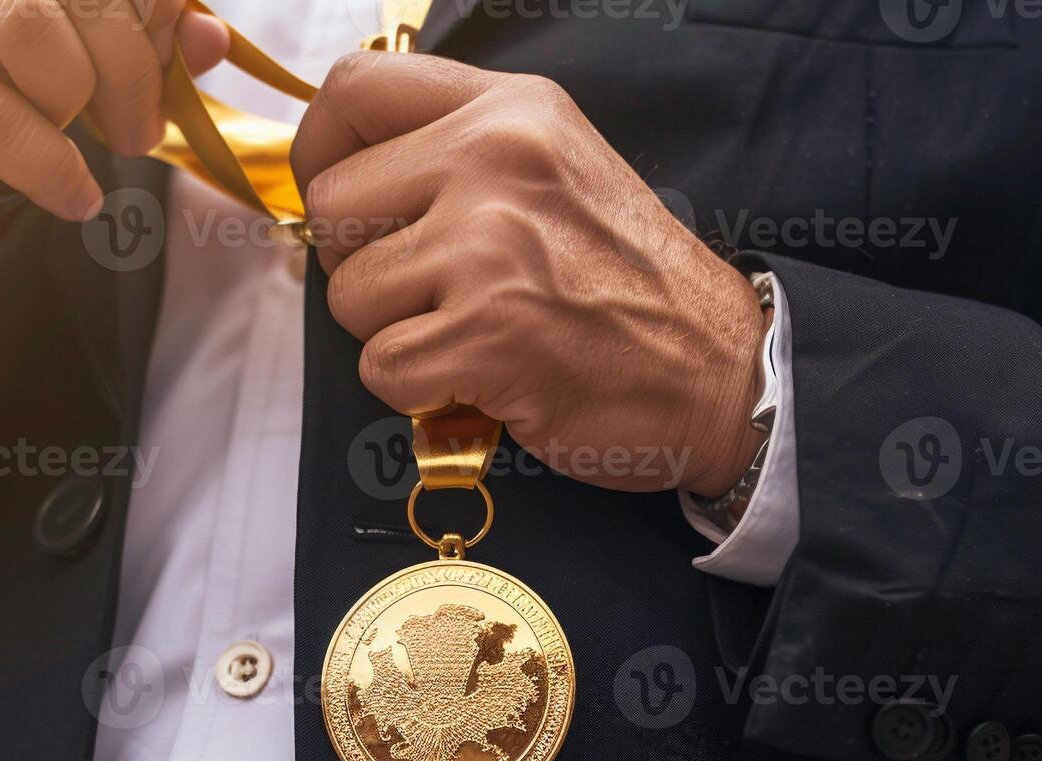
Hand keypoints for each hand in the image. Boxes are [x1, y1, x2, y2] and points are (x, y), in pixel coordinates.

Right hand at [0, 0, 228, 217]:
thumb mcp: (84, 54)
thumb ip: (144, 38)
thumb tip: (210, 41)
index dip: (156, 6)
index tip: (172, 58)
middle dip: (130, 66)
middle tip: (141, 131)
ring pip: (26, 28)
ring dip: (76, 102)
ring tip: (81, 145)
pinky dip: (50, 167)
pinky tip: (73, 195)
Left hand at [291, 53, 766, 497]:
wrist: (719, 370)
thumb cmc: (630, 282)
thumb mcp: (555, 167)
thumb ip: (457, 149)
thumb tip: (343, 166)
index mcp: (510, 110)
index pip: (354, 89)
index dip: (322, 149)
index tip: (342, 195)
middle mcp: (496, 160)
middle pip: (332, 203)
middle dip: (363, 263)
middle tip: (432, 291)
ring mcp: (490, 246)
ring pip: (347, 294)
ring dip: (394, 333)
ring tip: (471, 331)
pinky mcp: (487, 333)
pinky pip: (380, 366)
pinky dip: (418, 390)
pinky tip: (481, 375)